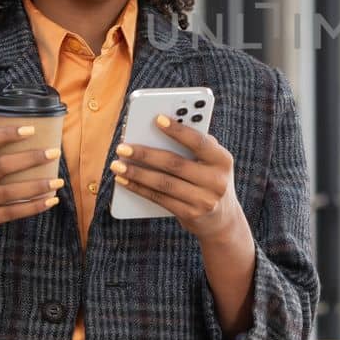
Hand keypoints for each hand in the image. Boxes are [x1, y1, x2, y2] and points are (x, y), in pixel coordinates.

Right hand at [0, 126, 64, 250]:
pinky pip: (13, 212)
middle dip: (31, 158)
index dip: (6, 134)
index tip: (31, 129)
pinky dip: (34, 206)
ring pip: (10, 191)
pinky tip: (51, 201)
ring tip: (59, 181)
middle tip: (54, 153)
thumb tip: (38, 137)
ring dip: (38, 186)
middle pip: (2, 165)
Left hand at [110, 115, 243, 241]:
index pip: (198, 142)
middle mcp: (216, 181)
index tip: (157, 118)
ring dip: (137, 173)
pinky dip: (139, 188)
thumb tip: (158, 129)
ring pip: (164, 184)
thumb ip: (194, 145)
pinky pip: (160, 199)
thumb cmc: (209, 179)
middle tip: (122, 147)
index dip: (178, 130)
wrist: (222, 220)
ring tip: (117, 164)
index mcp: (222, 160)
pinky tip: (124, 180)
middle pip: (175, 164)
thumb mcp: (212, 161)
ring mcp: (204, 200)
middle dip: (145, 154)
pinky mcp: (190, 215)